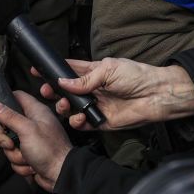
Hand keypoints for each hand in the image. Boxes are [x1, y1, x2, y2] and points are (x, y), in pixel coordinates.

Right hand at [0, 91, 71, 192]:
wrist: (61, 175)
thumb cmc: (50, 150)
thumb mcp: (27, 130)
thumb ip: (10, 117)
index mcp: (36, 112)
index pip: (17, 97)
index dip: (4, 104)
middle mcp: (33, 124)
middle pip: (8, 125)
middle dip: (6, 139)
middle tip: (12, 144)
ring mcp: (31, 140)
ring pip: (10, 144)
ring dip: (15, 155)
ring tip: (27, 158)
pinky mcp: (30, 154)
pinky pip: (15, 157)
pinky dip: (21, 164)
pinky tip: (31, 166)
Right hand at [37, 59, 193, 130]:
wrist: (156, 95)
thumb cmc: (136, 76)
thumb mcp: (108, 69)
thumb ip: (84, 78)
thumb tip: (63, 82)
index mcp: (92, 72)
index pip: (68, 70)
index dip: (52, 71)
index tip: (37, 70)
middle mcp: (91, 89)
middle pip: (65, 91)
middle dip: (53, 91)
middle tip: (47, 91)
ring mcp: (95, 105)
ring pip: (70, 108)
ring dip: (63, 107)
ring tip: (64, 105)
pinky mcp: (101, 121)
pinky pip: (82, 124)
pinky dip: (77, 122)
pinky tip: (79, 118)